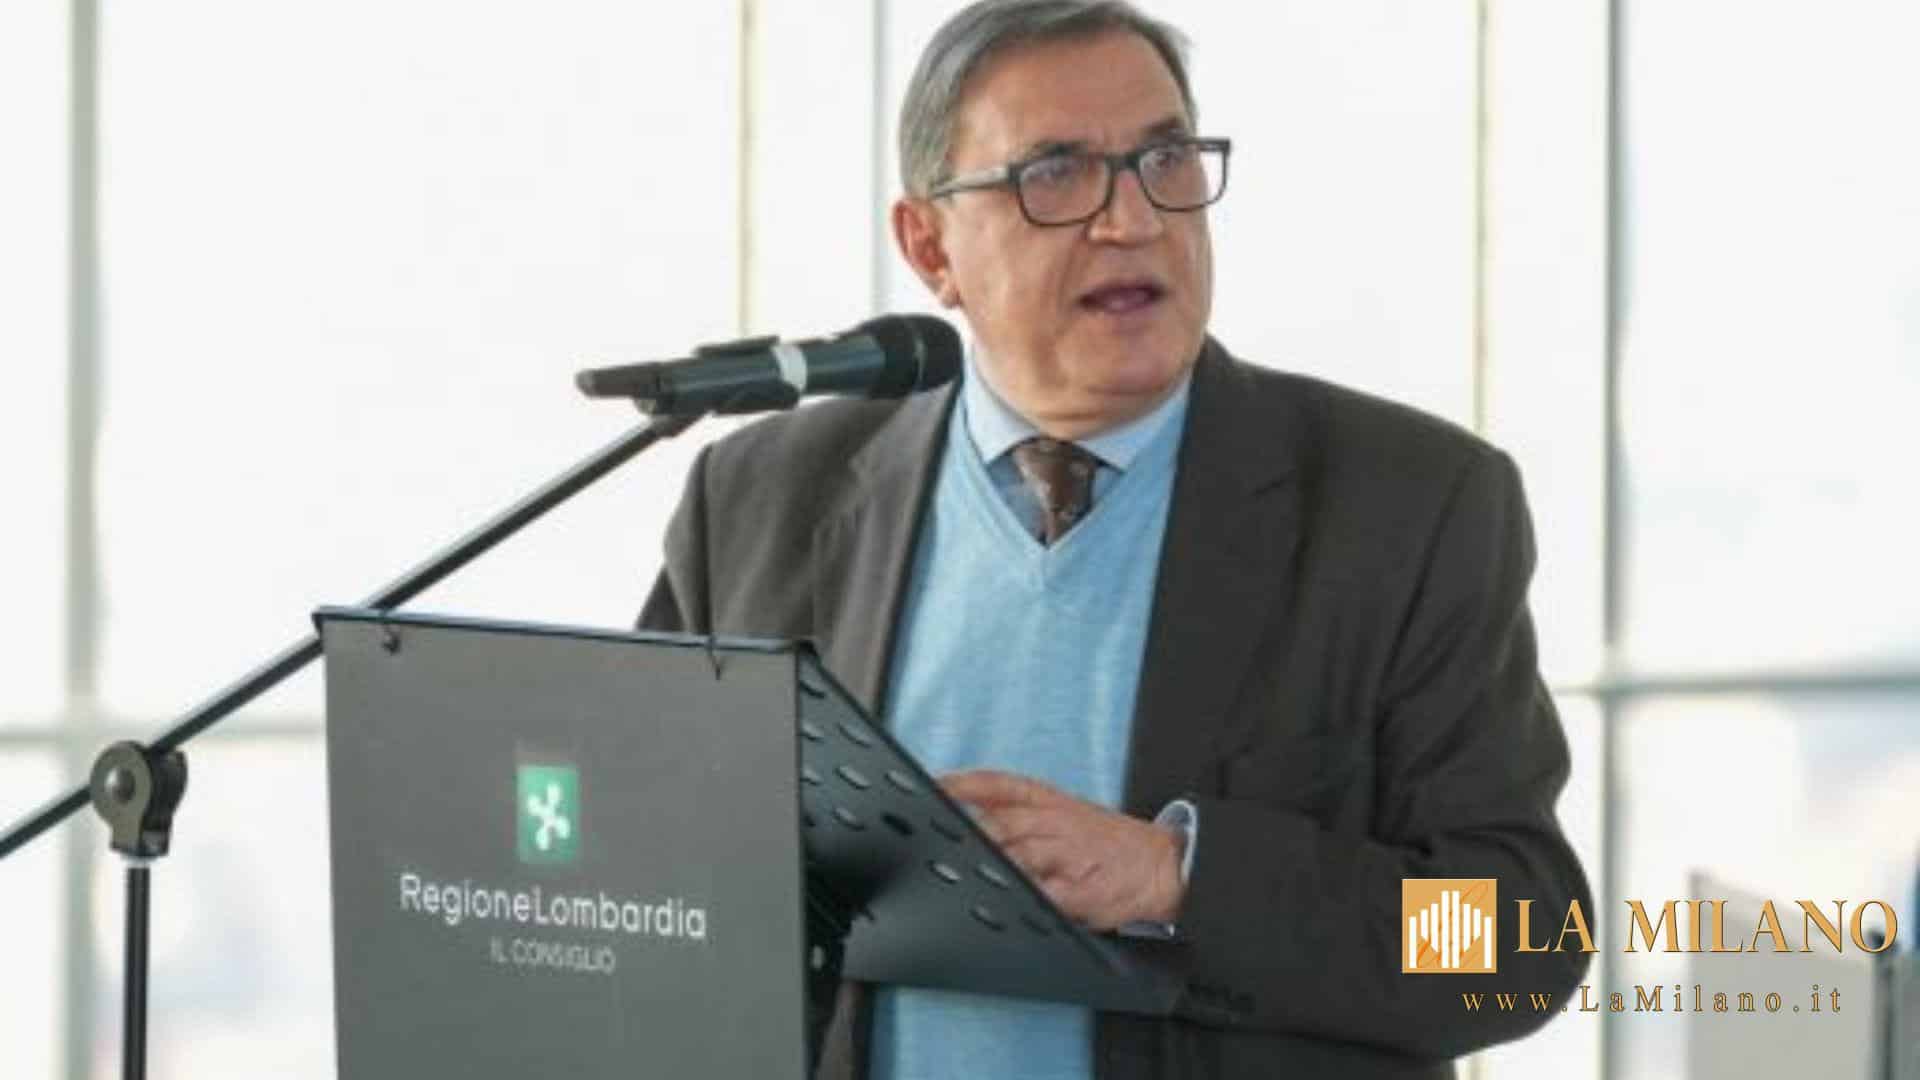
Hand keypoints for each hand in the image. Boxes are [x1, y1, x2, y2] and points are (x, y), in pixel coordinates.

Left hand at [940, 769, 1185, 931]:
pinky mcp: (1079, 890)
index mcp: (1048, 801)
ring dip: (990, 861)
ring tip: (962, 867)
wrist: (1161, 864)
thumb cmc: (1105, 842)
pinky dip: (1023, 894)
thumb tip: (969, 814)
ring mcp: (1067, 855)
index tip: (932, 786)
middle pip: (999, 822)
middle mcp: (1054, 823)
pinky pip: (1045, 892)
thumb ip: (1019, 815)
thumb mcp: (1064, 813)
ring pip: (1018, 853)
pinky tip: (1004, 898)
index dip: (962, 784)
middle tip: (934, 837)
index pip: (998, 784)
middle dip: (967, 831)